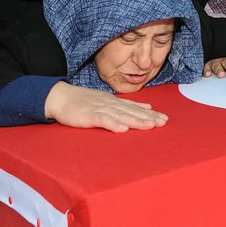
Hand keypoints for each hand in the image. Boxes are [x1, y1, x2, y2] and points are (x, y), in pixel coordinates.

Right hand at [44, 82, 167, 132]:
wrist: (60, 97)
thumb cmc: (84, 101)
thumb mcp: (108, 101)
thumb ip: (127, 105)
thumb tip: (147, 107)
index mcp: (116, 102)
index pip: (136, 108)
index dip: (151, 114)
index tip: (165, 119)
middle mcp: (111, 104)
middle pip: (132, 112)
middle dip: (148, 118)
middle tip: (163, 123)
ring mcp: (100, 109)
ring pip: (121, 115)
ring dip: (136, 120)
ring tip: (150, 126)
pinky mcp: (88, 116)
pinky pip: (102, 120)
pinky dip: (113, 124)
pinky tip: (123, 129)